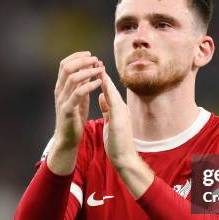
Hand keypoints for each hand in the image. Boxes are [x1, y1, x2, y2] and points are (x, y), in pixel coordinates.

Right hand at [47, 51, 103, 174]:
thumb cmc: (74, 118)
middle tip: (96, 60)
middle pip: (67, 67)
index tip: (90, 55)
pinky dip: (89, 85)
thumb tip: (88, 69)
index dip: (77, 56)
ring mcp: (62, 100)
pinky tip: (99, 83)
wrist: (68, 139)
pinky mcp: (68, 110)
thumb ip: (81, 84)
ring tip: (100, 70)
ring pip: (72, 78)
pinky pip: (78, 93)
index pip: (64, 64)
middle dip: (82, 60)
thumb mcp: (79, 98)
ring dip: (88, 71)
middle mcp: (59, 91)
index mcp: (61, 87)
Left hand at [98, 71, 153, 197]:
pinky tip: (103, 85)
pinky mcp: (120, 120)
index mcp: (118, 110)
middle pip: (111, 89)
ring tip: (98, 68)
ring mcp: (122, 113)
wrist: (125, 158)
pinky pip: (114, 103)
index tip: (93, 68)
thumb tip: (102, 96)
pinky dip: (108, 92)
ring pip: (113, 93)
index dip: (101, 79)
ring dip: (106, 80)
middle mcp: (121, 109)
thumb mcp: (111, 122)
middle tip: (95, 61)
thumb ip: (107, 108)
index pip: (109, 91)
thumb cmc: (118, 142)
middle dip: (103, 75)